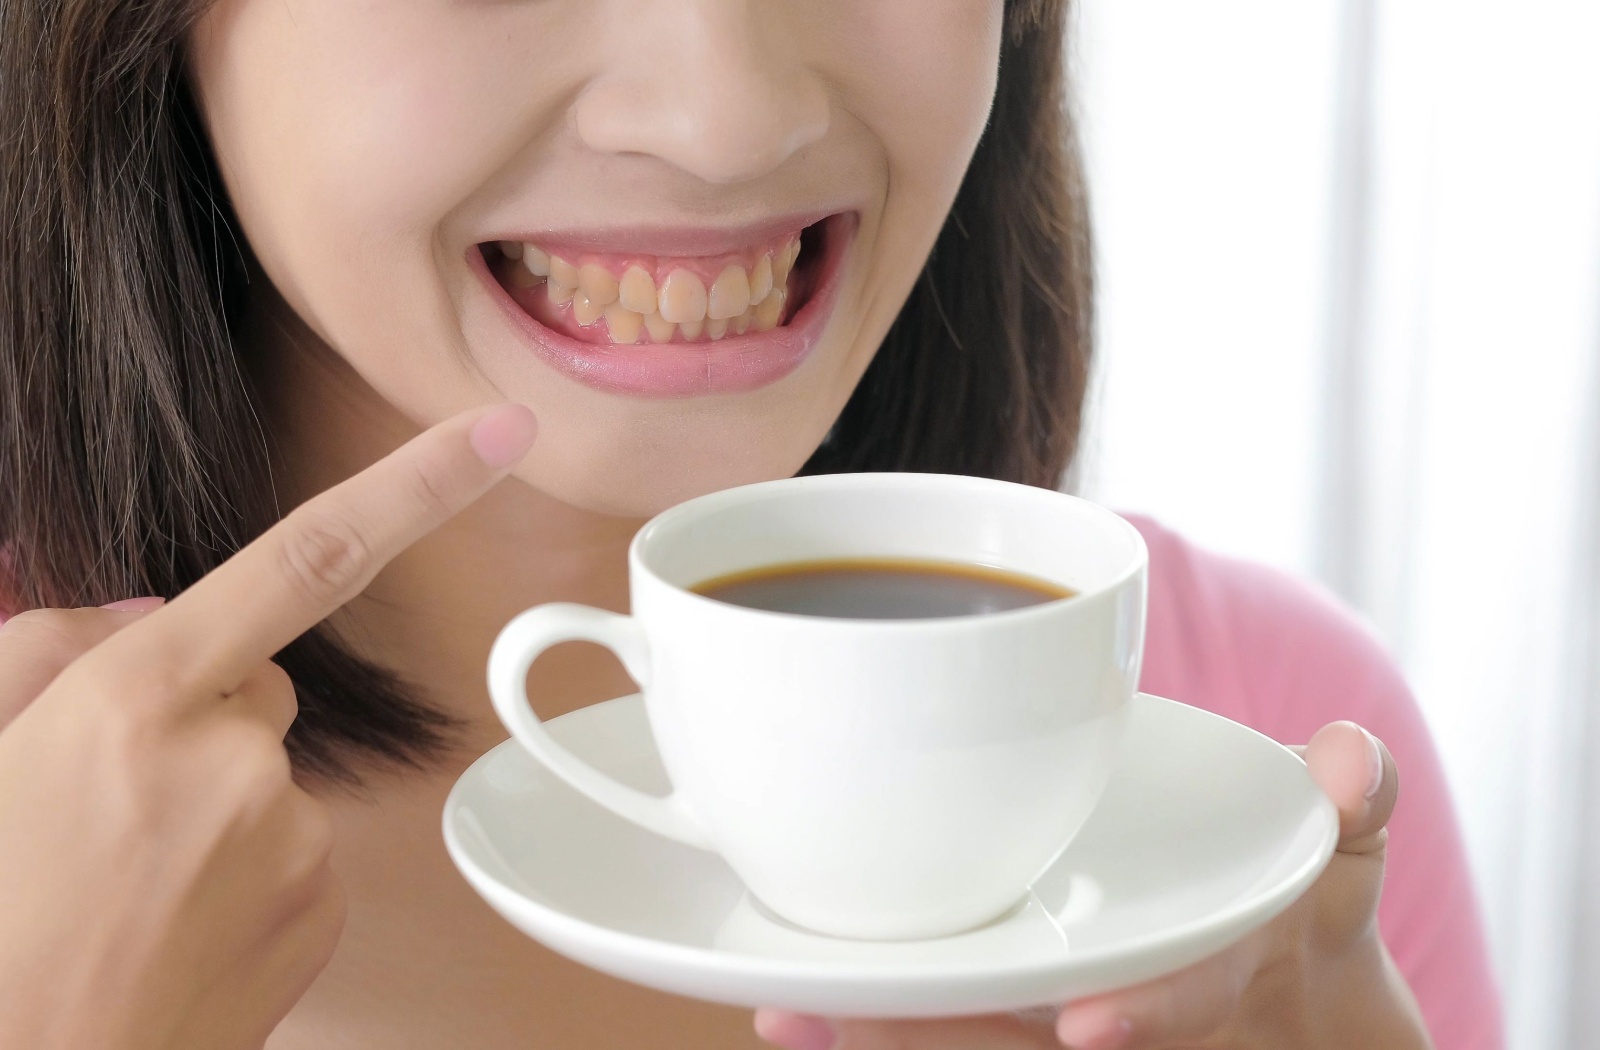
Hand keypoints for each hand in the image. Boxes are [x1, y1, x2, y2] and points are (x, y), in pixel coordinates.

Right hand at [0, 404, 536, 1049]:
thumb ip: (58, 647)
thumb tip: (159, 611)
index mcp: (136, 701)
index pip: (306, 557)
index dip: (419, 484)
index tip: (508, 430)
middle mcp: (238, 762)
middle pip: (260, 687)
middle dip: (199, 716)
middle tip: (104, 802)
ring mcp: (293, 844)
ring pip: (269, 777)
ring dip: (213, 806)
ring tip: (121, 883)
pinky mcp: (322, 914)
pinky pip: (293, 853)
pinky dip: (242, 871)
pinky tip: (166, 923)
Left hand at [754, 721, 1432, 1049]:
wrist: (1288, 992)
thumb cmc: (1297, 904)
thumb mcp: (1341, 859)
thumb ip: (1352, 805)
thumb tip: (1357, 757)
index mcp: (1195, 977)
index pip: (1161, 1000)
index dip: (1139, 1013)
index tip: (1088, 1024)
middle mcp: (1115, 1009)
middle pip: (1015, 1038)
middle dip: (927, 1031)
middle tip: (817, 1010)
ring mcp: (1066, 1012)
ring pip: (966, 1035)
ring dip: (878, 1023)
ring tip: (780, 1002)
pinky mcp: (1011, 1001)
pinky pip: (946, 1015)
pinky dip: (878, 1006)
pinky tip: (792, 983)